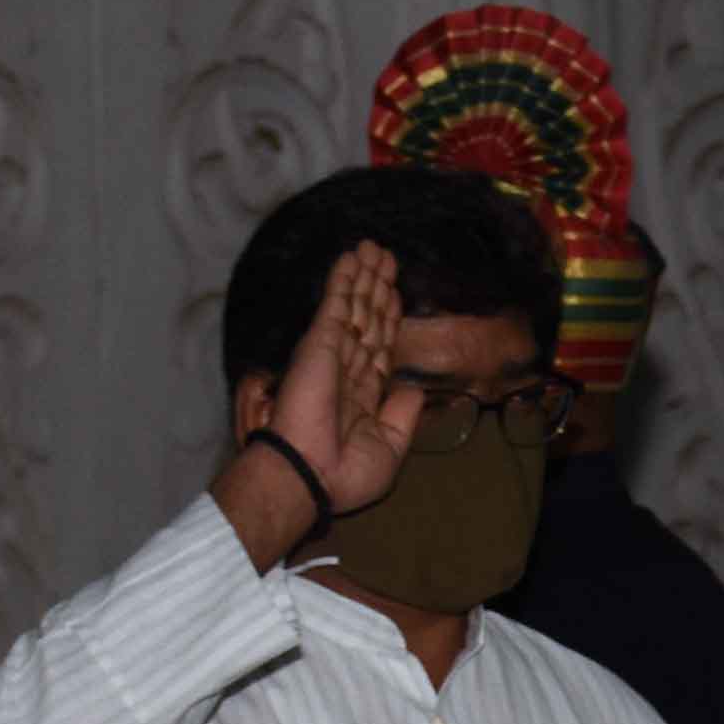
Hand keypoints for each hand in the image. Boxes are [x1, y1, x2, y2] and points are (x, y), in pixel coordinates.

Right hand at [215, 240, 427, 562]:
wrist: (309, 475)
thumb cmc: (346, 473)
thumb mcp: (390, 447)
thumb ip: (403, 414)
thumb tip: (414, 388)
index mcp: (364, 395)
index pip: (381, 347)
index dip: (389, 319)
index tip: (395, 294)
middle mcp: (348, 369)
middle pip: (369, 319)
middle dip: (378, 288)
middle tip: (386, 257)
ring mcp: (332, 354)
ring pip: (355, 306)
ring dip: (364, 276)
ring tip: (374, 248)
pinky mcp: (319, 343)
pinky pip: (335, 305)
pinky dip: (342, 281)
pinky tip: (350, 258)